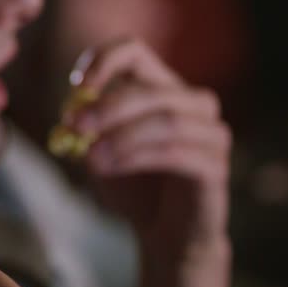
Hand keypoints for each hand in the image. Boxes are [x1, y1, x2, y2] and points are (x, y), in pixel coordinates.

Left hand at [68, 38, 231, 263]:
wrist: (165, 235)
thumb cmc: (133, 187)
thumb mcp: (99, 152)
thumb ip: (86, 131)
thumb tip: (71, 114)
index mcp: (163, 88)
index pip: (134, 51)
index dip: (104, 60)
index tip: (77, 86)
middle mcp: (193, 104)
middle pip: (149, 89)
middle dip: (106, 106)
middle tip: (75, 126)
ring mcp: (211, 134)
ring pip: (165, 120)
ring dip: (120, 137)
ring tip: (90, 159)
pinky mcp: (216, 166)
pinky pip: (176, 152)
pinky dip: (136, 157)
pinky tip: (109, 168)